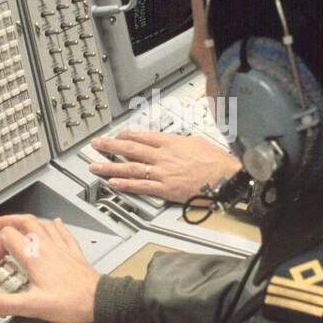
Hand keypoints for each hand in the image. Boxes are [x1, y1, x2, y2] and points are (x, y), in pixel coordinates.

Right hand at [0, 214, 100, 322]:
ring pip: (43, 224)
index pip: (7, 238)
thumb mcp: (31, 306)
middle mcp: (48, 247)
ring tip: (19, 223)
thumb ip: (2, 304)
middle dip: (8, 221)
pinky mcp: (74, 253)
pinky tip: (55, 224)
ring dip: (27, 221)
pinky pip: (63, 233)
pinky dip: (55, 226)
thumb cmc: (71, 302)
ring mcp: (62, 248)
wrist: (99, 301)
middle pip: (25, 222)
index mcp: (35, 256)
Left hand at [88, 130, 240, 203]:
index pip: (144, 136)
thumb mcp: (198, 142)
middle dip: (111, 145)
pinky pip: (140, 186)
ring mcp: (162, 172)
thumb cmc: (217, 162)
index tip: (118, 134)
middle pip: (131, 148)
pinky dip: (125, 184)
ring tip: (96, 165)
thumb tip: (174, 141)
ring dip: (111, 165)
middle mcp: (164, 155)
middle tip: (97, 144)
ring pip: (131, 167)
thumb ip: (181, 142)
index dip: (127, 135)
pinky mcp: (165, 188)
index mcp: (172, 142)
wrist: (226, 177)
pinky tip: (113, 182)